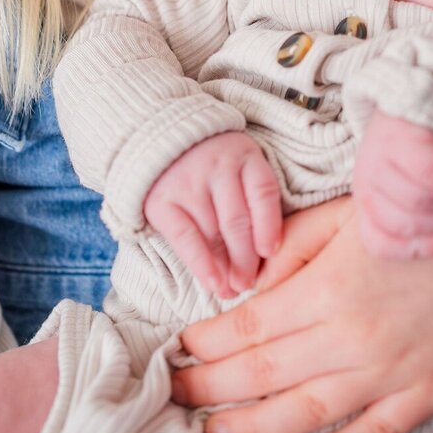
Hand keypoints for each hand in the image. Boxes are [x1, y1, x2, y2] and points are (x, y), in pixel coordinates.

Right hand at [143, 132, 281, 295]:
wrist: (162, 142)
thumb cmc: (213, 163)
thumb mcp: (239, 165)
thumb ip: (253, 197)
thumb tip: (264, 256)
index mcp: (245, 155)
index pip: (263, 192)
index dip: (269, 225)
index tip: (271, 253)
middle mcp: (217, 166)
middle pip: (238, 220)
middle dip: (246, 258)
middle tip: (249, 283)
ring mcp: (188, 182)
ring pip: (213, 233)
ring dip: (225, 267)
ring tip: (232, 290)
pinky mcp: (161, 200)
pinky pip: (185, 238)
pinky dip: (201, 264)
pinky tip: (213, 283)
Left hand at [171, 195, 432, 432]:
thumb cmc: (421, 219)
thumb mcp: (348, 213)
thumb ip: (292, 247)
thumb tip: (247, 286)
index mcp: (331, 288)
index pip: (249, 326)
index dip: (206, 342)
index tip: (179, 349)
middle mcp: (354, 338)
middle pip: (264, 374)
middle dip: (210, 388)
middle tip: (174, 396)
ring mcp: (391, 373)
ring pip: (305, 415)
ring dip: (251, 429)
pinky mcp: (426, 394)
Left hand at [352, 111, 432, 257]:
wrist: (423, 93)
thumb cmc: (426, 150)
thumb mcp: (428, 193)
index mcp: (367, 198)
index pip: (380, 243)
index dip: (418, 249)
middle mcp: (366, 178)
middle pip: (408, 223)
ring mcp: (379, 155)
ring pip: (421, 200)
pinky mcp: (401, 135)